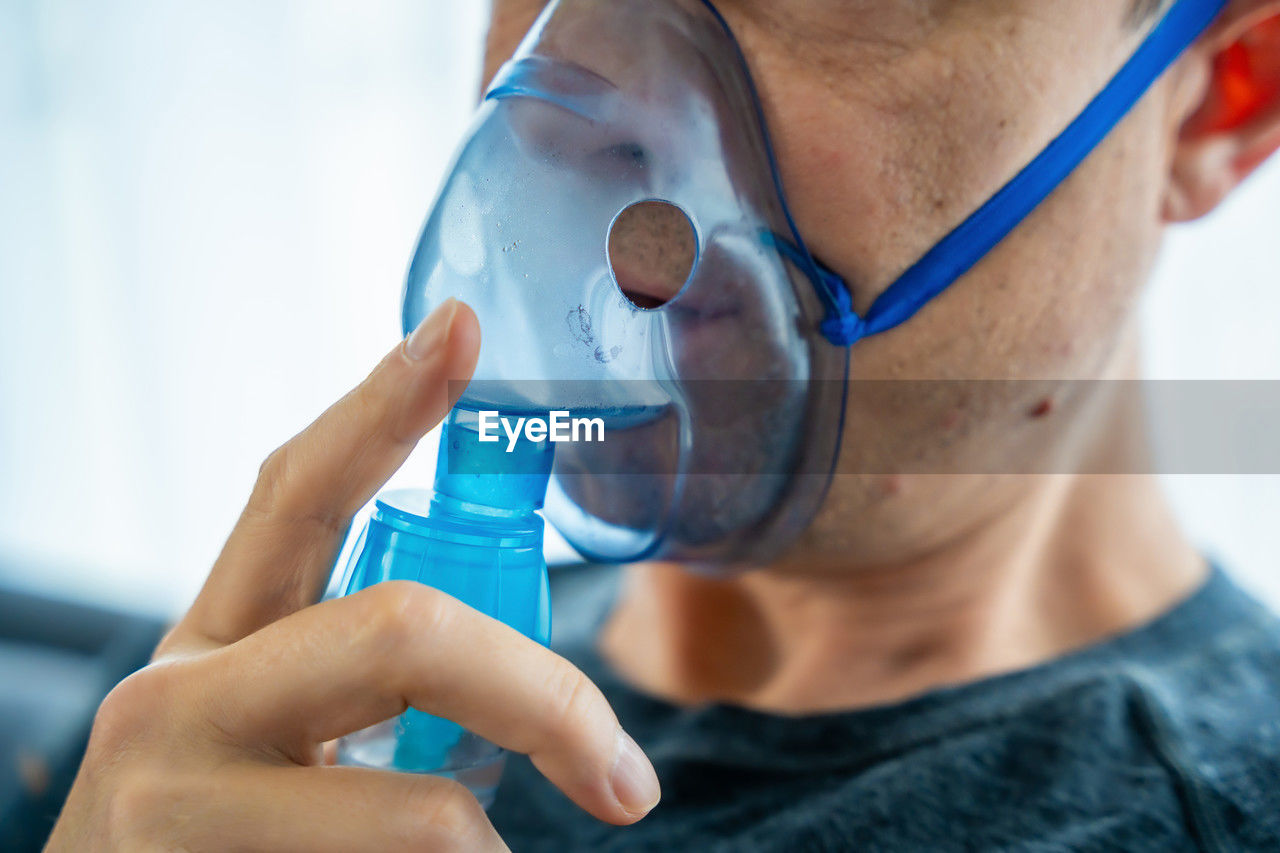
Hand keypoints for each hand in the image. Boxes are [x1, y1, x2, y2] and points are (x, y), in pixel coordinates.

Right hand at [45, 300, 660, 851]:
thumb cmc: (220, 844)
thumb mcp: (266, 743)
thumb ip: (352, 686)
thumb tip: (523, 690)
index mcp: (209, 647)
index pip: (297, 496)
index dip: (382, 406)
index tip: (460, 328)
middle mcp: (170, 701)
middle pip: (404, 633)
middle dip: (543, 697)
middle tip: (623, 778)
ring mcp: (170, 804)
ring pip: (426, 816)